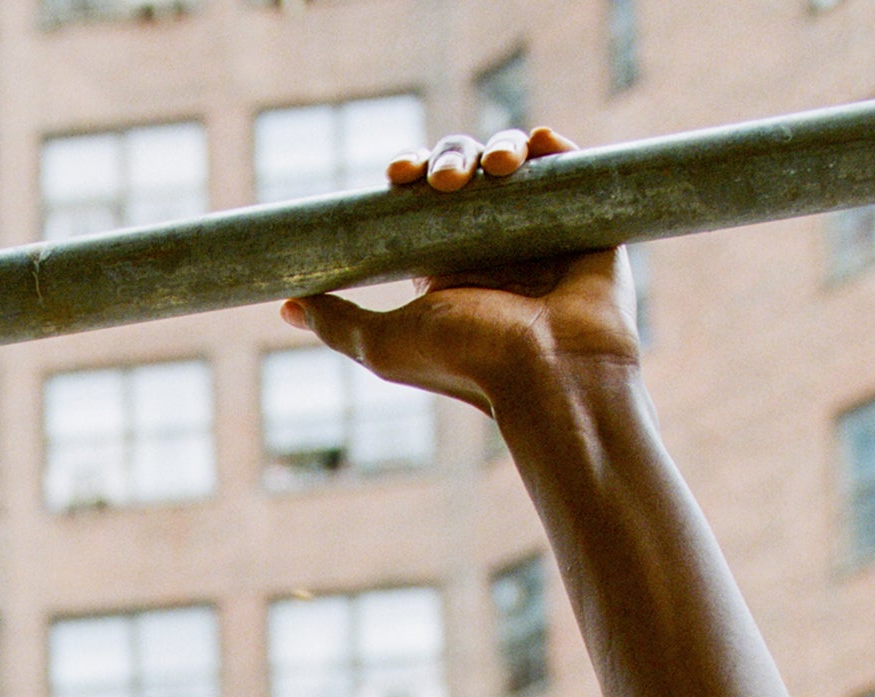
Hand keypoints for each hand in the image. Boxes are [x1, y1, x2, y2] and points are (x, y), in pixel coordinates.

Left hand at [281, 129, 639, 422]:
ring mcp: (542, 232)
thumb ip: (337, 322)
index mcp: (448, 268)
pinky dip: (549, 146)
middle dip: (449, 159)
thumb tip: (287, 305)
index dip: (411, 177)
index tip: (396, 177)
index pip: (424, 201)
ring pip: (513, 163)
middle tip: (444, 182)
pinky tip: (534, 142)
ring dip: (496, 148)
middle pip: (466, 171)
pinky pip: (567, 167)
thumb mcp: (386, 344)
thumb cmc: (470, 364)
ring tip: (494, 170)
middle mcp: (495, 247)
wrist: (551, 375)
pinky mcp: (587, 224)